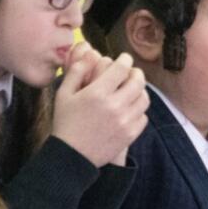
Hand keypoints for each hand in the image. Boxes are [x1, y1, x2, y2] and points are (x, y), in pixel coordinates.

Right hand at [53, 50, 148, 166]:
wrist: (71, 156)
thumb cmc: (65, 122)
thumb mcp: (63, 94)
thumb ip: (77, 71)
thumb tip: (90, 53)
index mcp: (97, 93)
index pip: (121, 68)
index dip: (125, 60)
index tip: (124, 59)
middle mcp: (114, 105)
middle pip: (138, 81)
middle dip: (136, 73)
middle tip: (132, 73)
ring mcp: (125, 121)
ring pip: (144, 99)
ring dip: (140, 91)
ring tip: (132, 91)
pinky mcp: (130, 135)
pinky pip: (143, 117)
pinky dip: (139, 111)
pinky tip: (130, 109)